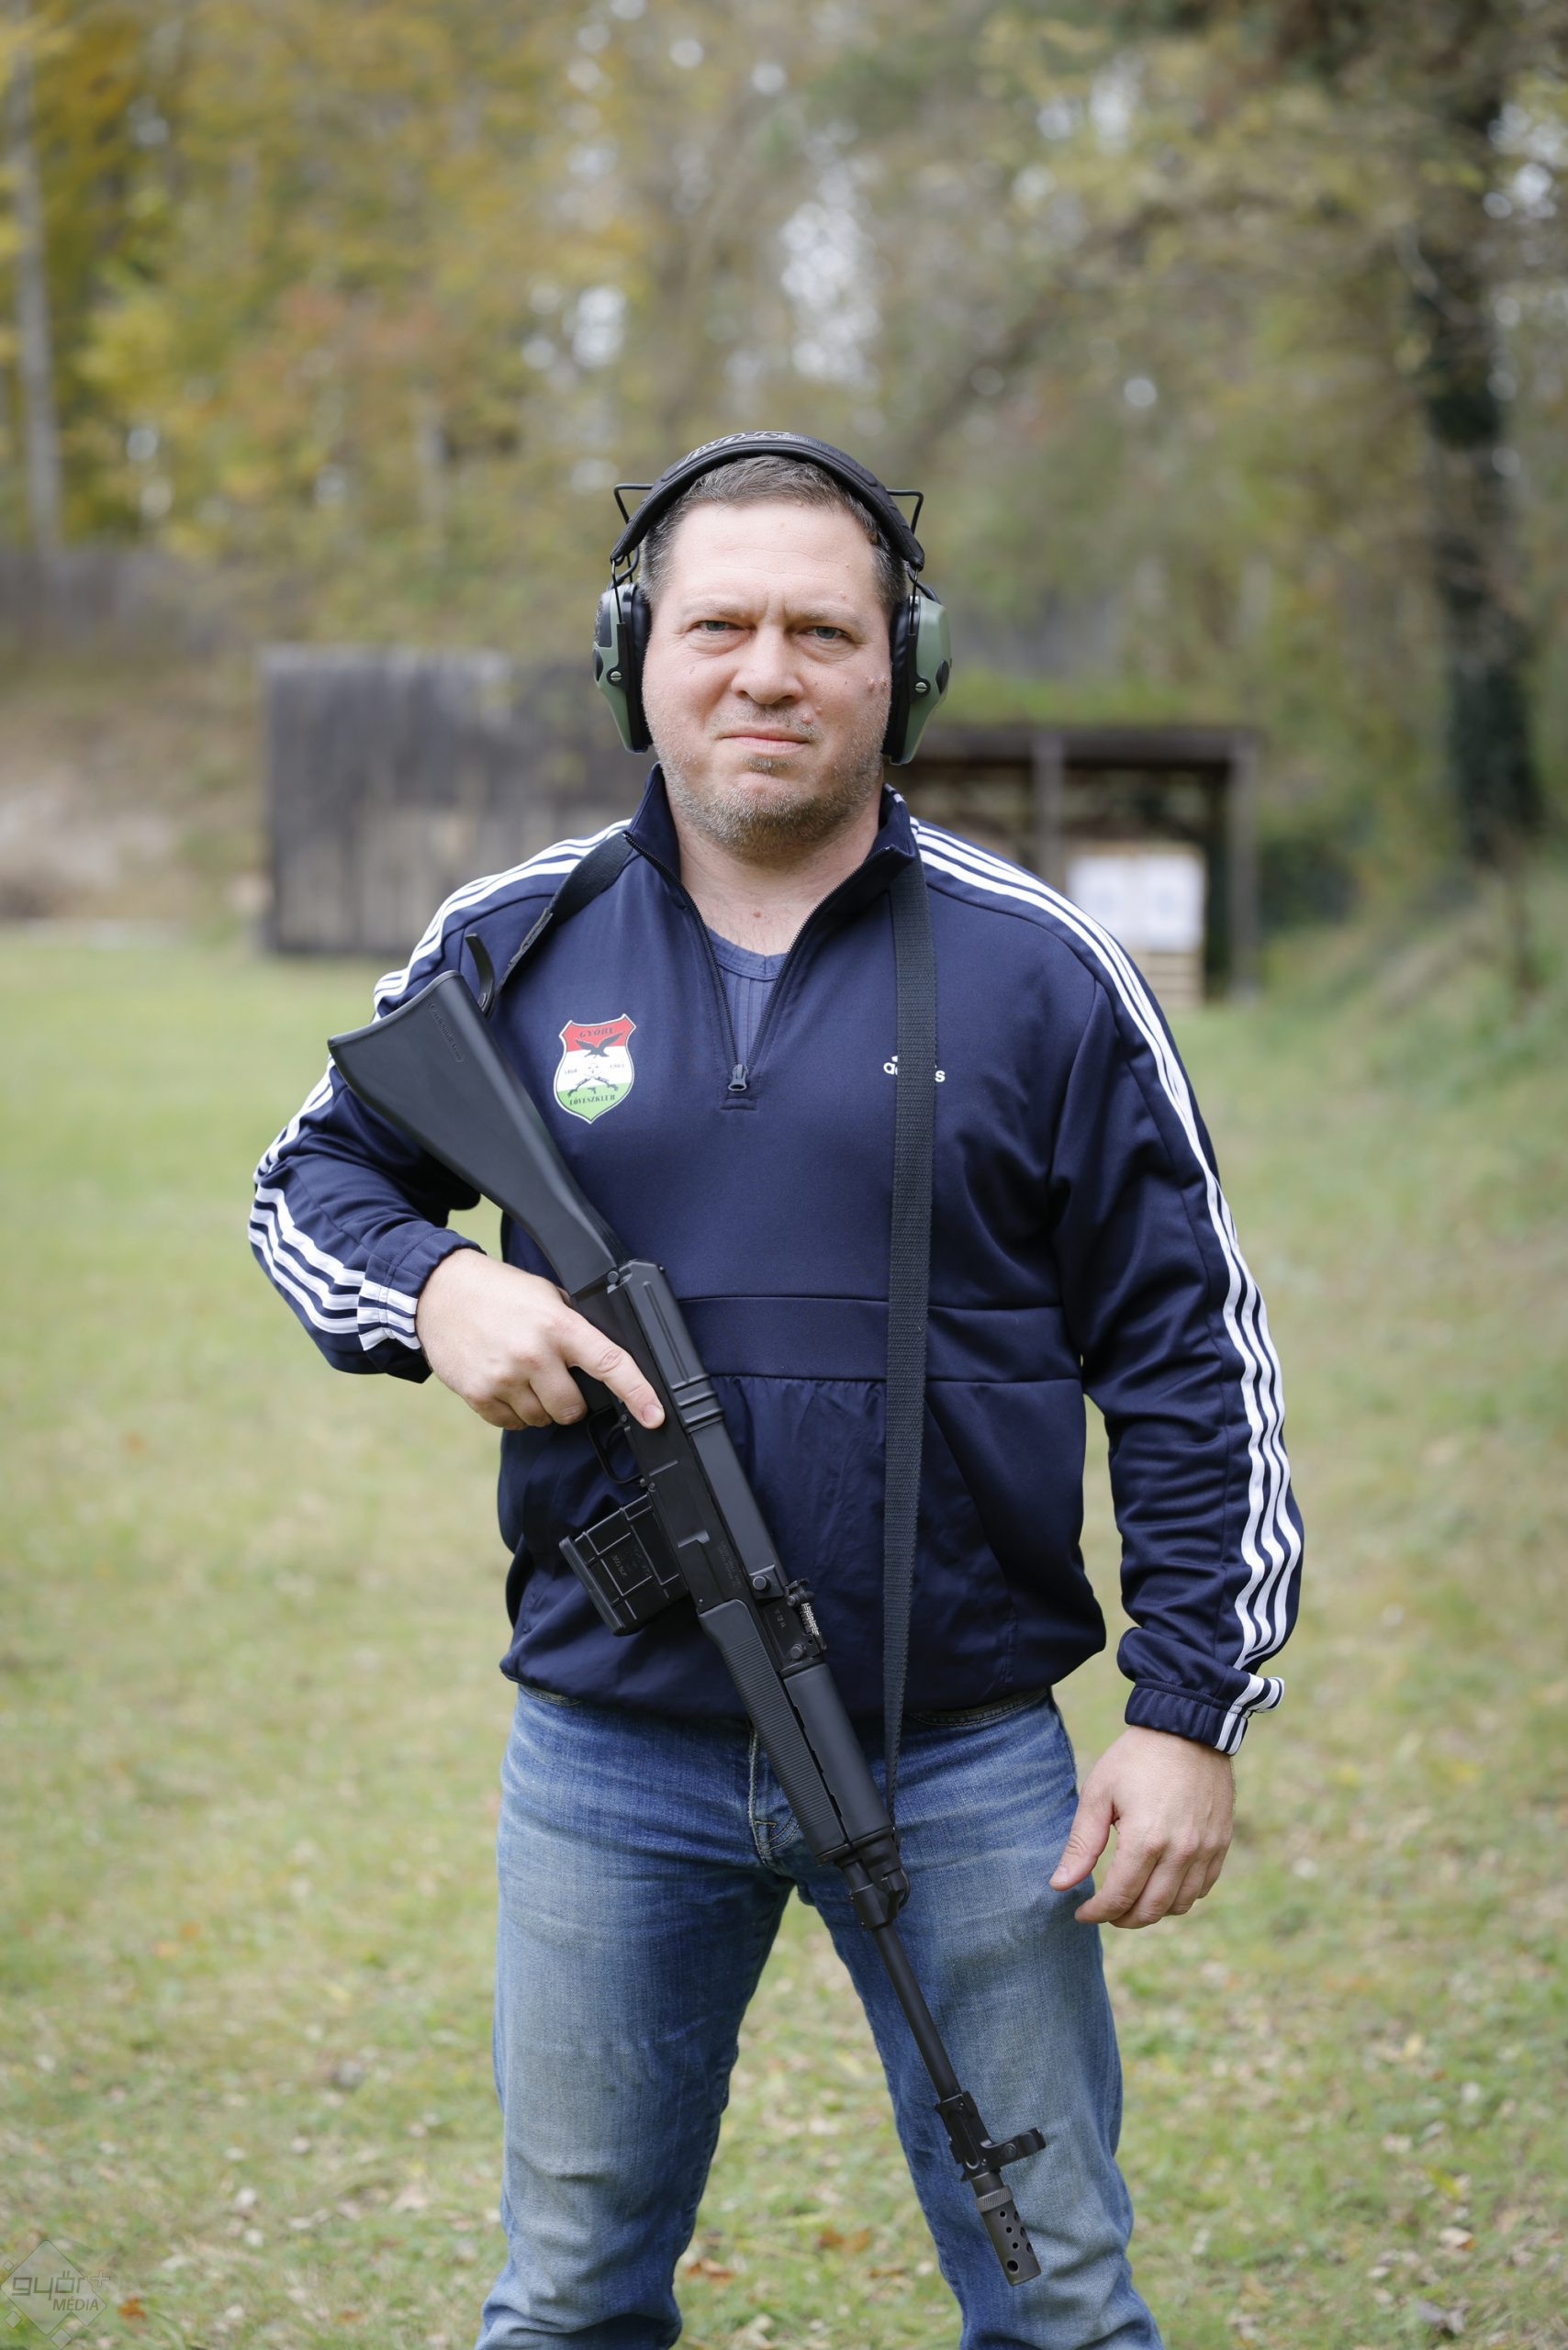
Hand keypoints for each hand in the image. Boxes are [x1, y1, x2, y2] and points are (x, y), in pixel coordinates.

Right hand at [415, 1249, 664, 1434]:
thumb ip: (575, 1326)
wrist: (439, 1292)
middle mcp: (534, 1354)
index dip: (638, 1393)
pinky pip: (512, 1425)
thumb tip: (606, 1360)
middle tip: (555, 1376)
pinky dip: (514, 1412)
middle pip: (573, 1410)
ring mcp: (504, 1377)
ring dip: (540, 1407)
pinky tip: (504, 1383)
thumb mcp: (547, 1296)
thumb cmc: (499, 1293)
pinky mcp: (479, 1395)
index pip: (609, 1364)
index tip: (655, 1415)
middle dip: (570, 1401)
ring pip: (542, 1420)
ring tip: (523, 1374)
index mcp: (558, 1325)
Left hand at [1049, 1724, 1232, 1928]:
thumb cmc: (1135, 1758)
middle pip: (1150, 1910)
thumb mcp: (1098, 1794)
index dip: (1097, 1912)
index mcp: (1146, 1840)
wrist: (1186, 1729)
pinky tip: (1161, 1884)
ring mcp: (1205, 1850)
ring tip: (1131, 1900)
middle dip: (1123, 1918)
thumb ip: (1081, 1845)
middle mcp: (1180, 1852)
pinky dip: (1180, 1896)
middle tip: (1105, 1911)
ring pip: (1179, 1905)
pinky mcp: (1220, 1843)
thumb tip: (1060, 1885)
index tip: (1082, 1913)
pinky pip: (1202, 1888)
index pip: (1120, 1897)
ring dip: (1152, 1911)